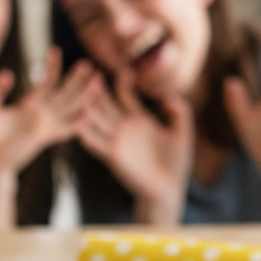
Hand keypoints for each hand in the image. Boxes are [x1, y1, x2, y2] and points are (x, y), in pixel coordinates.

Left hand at [0, 47, 102, 175]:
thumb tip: (8, 73)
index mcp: (29, 106)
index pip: (46, 83)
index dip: (52, 67)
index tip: (55, 50)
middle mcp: (40, 115)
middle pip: (63, 93)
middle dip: (75, 80)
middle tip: (87, 64)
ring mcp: (44, 126)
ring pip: (69, 108)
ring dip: (83, 96)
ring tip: (97, 82)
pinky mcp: (43, 137)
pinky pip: (64, 129)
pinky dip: (77, 123)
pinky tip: (90, 114)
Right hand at [74, 67, 193, 225]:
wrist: (168, 191)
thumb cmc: (176, 165)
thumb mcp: (182, 133)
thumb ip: (180, 112)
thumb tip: (168, 95)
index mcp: (139, 121)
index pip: (125, 96)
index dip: (123, 83)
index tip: (124, 70)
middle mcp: (124, 129)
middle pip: (105, 104)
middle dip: (98, 90)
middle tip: (90, 72)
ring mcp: (116, 141)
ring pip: (95, 119)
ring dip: (87, 106)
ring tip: (82, 90)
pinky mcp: (112, 156)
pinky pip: (93, 142)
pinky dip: (84, 132)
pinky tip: (77, 119)